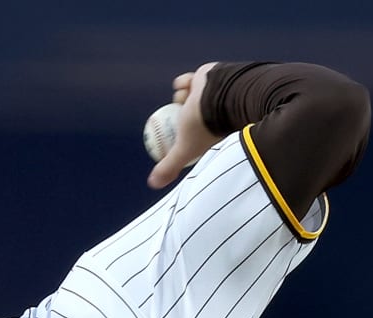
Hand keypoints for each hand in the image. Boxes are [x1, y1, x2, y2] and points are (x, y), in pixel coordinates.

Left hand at [148, 61, 219, 189]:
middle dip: (175, 115)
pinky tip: (184, 87)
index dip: (174, 135)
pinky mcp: (206, 78)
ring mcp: (207, 95)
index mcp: (206, 130)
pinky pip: (187, 81)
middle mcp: (208, 113)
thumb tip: (153, 184)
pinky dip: (183, 83)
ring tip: (183, 100)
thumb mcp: (185, 149)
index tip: (165, 136)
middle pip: (183, 115)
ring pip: (183, 96)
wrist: (220, 95)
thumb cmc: (205, 124)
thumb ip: (171, 166)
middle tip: (168, 118)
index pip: (185, 135)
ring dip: (179, 97)